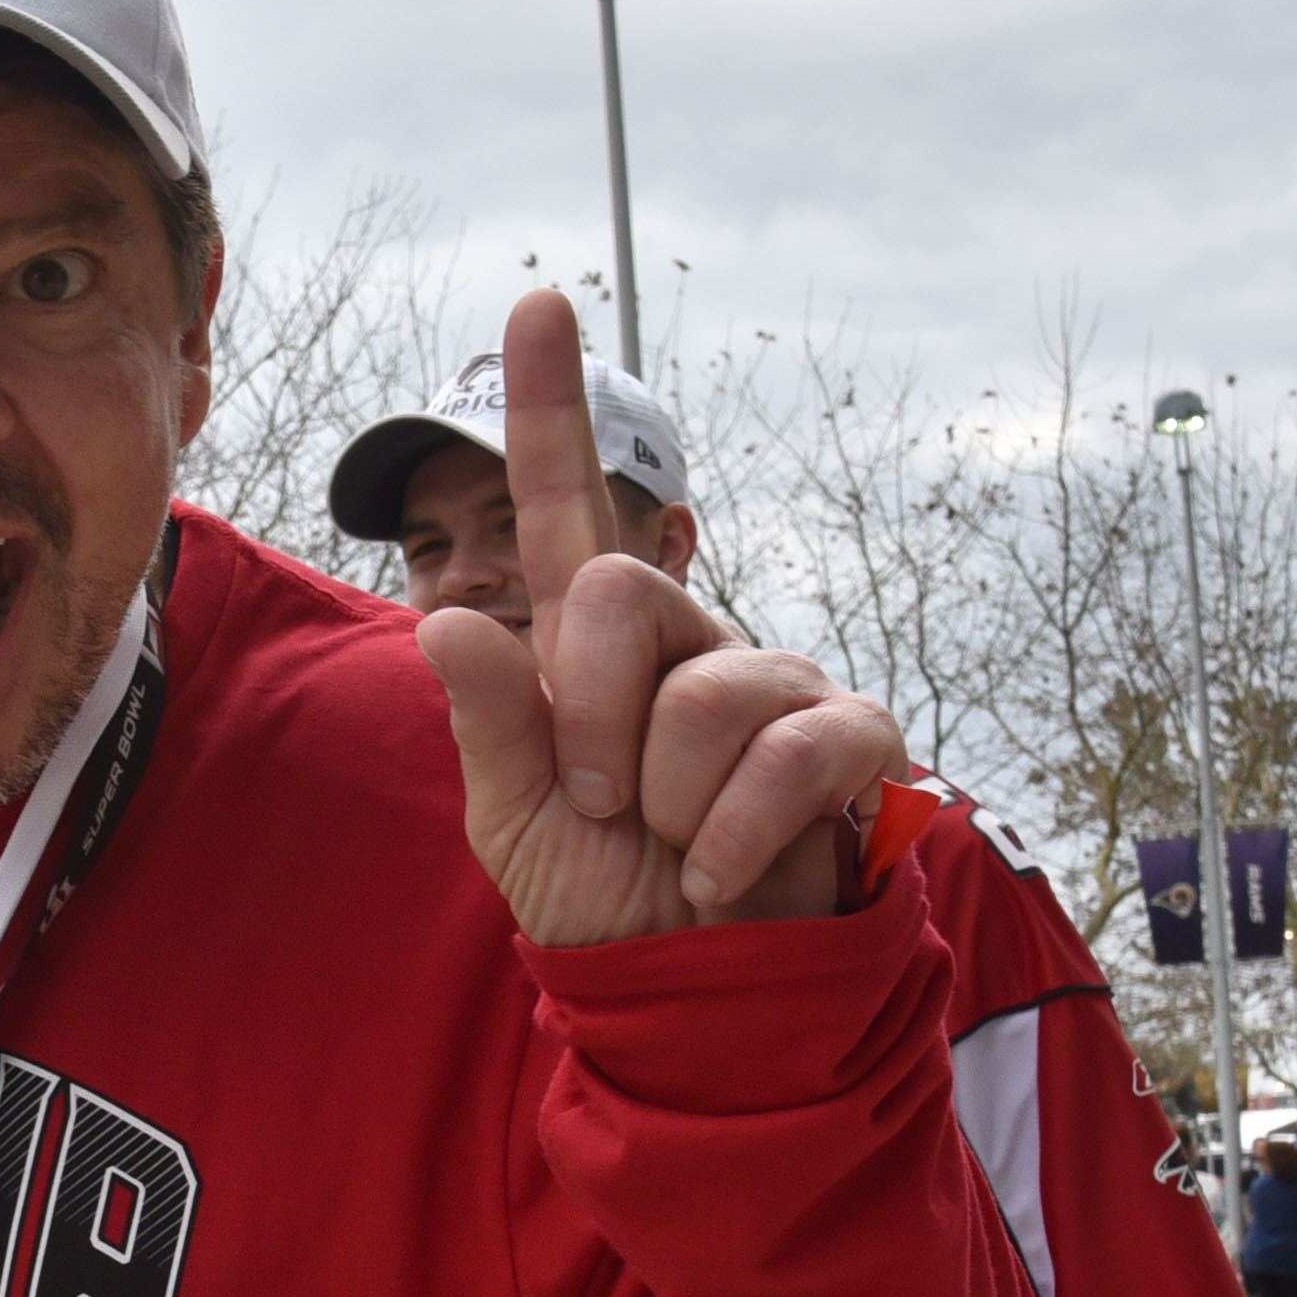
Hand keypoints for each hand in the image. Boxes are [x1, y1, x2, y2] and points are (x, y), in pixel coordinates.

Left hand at [416, 291, 899, 942]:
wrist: (698, 996)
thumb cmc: (609, 901)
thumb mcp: (517, 825)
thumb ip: (490, 728)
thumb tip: (447, 624)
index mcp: (596, 648)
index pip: (565, 510)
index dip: (547, 406)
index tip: (536, 300)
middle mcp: (688, 640)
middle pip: (616, 594)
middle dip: (592, 723)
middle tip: (608, 803)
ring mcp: (775, 681)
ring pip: (703, 692)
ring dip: (672, 802)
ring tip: (679, 848)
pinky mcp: (850, 739)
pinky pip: (789, 753)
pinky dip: (737, 832)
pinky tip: (724, 872)